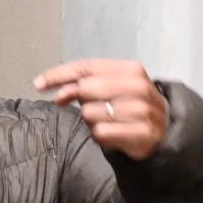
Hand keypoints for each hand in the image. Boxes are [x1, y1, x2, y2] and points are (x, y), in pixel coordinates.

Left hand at [33, 59, 168, 160]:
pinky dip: (99, 136)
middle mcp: (138, 87)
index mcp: (131, 69)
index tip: (38, 83)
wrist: (164, 132)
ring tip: (106, 121)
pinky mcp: (141, 133)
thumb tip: (58, 92)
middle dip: (72, 97)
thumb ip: (86, 84)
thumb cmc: (131, 107)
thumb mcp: (113, 88)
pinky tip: (111, 135)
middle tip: (71, 104)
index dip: (59, 74)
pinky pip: (101, 133)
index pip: (87, 67)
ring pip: (91, 113)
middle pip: (87, 88)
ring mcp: (141, 110)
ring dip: (90, 121)